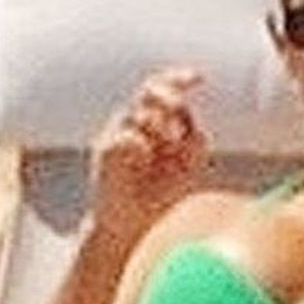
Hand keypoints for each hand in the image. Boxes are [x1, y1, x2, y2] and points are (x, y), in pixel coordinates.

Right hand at [91, 67, 207, 242]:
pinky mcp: (104, 149)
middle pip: (149, 90)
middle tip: (179, 104)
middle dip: (168, 93)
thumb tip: (197, 129)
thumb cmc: (159, 196)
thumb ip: (196, 146)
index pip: (164, 90)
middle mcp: (134, 124)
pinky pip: (128, 136)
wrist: (132, 225)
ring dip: (159, 127)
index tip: (199, 78)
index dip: (179, 79)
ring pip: (140, 112)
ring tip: (166, 149)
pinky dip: (141, 146)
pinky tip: (143, 161)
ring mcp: (116, 133)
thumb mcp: (188, 169)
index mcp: (154, 123)